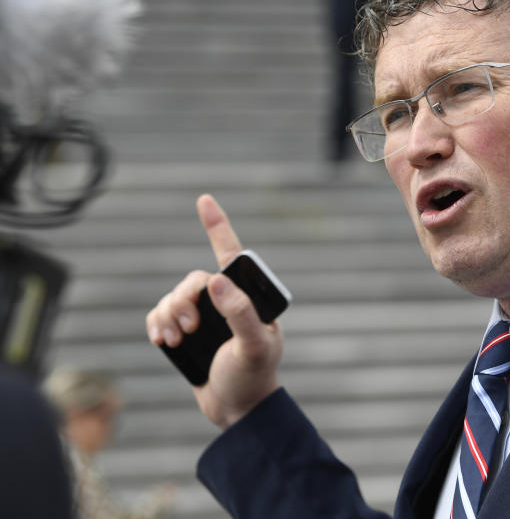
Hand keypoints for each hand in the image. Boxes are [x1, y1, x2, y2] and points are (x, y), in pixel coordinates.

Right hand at [145, 194, 282, 427]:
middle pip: (194, 280)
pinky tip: (162, 339)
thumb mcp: (254, 346)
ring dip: (169, 314)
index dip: (216, 226)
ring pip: (174, 297)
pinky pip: (161, 314)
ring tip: (177, 339)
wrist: (237, 409)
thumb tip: (217, 280)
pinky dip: (157, 323)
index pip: (232, 256)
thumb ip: (241, 313)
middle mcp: (227, 301)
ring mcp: (205, 316)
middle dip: (184, 299)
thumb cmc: (253, 376)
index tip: (203, 199)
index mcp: (250, 298)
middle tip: (190, 327)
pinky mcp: (186, 332)